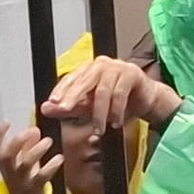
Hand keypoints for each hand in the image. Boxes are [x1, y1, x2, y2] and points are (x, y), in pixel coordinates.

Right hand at [0, 120, 60, 193]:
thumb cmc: (23, 180)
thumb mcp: (21, 161)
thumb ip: (27, 145)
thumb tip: (34, 130)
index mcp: (4, 164)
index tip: (6, 123)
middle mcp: (10, 172)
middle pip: (7, 156)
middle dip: (18, 141)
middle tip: (32, 130)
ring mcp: (22, 180)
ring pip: (26, 164)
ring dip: (37, 150)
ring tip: (48, 141)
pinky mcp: (35, 187)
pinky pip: (42, 176)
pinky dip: (51, 165)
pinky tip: (59, 158)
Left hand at [42, 55, 179, 136]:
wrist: (147, 101)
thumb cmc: (118, 103)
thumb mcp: (90, 109)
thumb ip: (69, 108)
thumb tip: (45, 109)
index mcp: (88, 70)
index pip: (70, 78)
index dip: (60, 90)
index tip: (51, 103)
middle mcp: (101, 65)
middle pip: (83, 81)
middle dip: (72, 97)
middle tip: (64, 110)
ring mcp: (117, 67)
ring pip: (102, 91)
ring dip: (99, 113)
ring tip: (99, 129)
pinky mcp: (132, 73)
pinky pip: (119, 93)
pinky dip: (116, 111)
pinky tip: (115, 123)